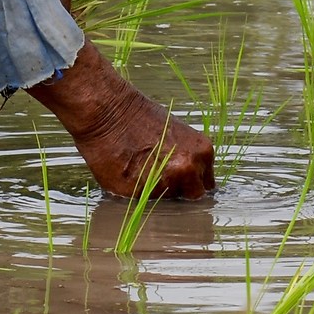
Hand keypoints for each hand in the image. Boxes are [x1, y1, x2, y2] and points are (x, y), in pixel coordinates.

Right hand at [32, 41, 213, 199]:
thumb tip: (191, 180)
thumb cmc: (139, 118)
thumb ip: (188, 159)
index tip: (181, 181)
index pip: (205, 184)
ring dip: (156, 192)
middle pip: (191, 196)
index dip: (192, 183)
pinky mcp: (140, 194)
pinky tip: (128, 172)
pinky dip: (137, 192)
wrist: (108, 111)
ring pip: (167, 201)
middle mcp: (188, 170)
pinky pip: (143, 202)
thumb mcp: (177, 134)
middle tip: (159, 174)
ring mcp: (165, 184)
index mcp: (202, 153)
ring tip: (140, 168)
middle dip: (178, 190)